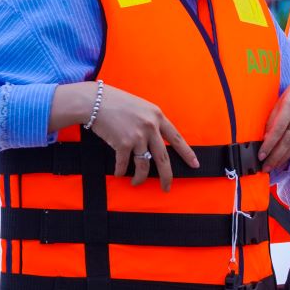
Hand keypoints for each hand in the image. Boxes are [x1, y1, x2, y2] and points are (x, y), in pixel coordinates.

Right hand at [51, 82, 198, 191]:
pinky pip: (124, 164)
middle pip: (163, 158)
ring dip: (139, 178)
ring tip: (136, 183)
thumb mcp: (142, 107)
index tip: (195, 164)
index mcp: (158, 116)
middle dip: (166, 176)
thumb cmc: (117, 103)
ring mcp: (137, 136)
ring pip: (143, 165)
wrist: (95, 101)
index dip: (187, 153)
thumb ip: (151, 122)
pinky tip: (119, 174)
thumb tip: (156, 141)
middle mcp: (151, 127)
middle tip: (167, 188)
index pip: (177, 138)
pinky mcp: (122, 143)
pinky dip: (120, 171)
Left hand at [259, 75, 289, 171]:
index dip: (269, 145)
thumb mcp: (281, 100)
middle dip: (276, 156)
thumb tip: (265, 137)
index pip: (278, 129)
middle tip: (266, 167)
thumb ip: (273, 118)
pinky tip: (285, 157)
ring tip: (274, 165)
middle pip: (288, 140)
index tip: (261, 155)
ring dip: (284, 157)